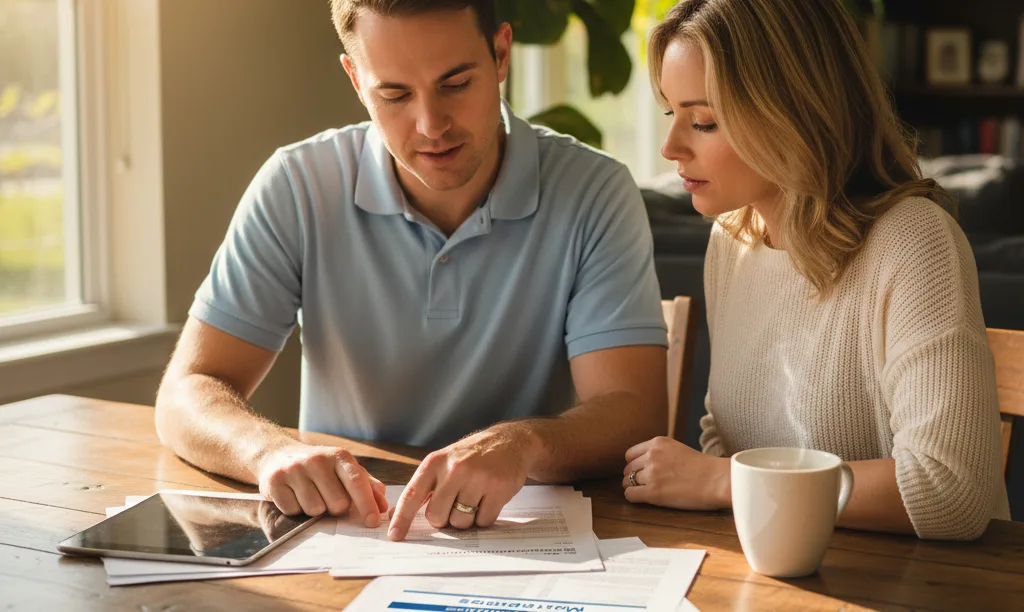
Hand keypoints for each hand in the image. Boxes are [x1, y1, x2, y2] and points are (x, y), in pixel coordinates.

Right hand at [256, 443, 389, 526]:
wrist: (277, 455)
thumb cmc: (318, 467)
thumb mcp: (343, 469)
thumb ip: (366, 485)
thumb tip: (383, 505)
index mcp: (339, 456)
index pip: (357, 482)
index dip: (367, 504)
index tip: (373, 522)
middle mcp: (317, 460)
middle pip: (337, 503)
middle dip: (335, 508)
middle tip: (327, 497)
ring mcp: (294, 469)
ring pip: (314, 509)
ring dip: (314, 509)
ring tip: (309, 494)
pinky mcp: (274, 481)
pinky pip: (292, 510)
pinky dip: (295, 509)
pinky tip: (293, 495)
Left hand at [387, 425, 539, 540]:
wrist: (511, 441)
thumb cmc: (472, 456)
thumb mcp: (444, 461)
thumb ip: (424, 486)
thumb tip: (398, 514)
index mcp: (435, 462)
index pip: (412, 495)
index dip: (402, 518)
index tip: (395, 535)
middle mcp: (455, 469)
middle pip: (437, 516)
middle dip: (443, 519)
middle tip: (454, 505)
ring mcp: (478, 479)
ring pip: (461, 522)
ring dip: (466, 519)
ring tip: (474, 499)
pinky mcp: (499, 489)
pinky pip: (484, 521)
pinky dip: (484, 517)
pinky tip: (488, 499)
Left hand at [622, 436, 729, 510]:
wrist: (718, 480)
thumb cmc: (704, 468)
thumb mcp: (677, 449)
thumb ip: (660, 453)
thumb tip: (642, 464)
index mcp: (657, 443)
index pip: (630, 455)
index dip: (635, 466)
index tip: (642, 473)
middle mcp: (652, 455)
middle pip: (627, 469)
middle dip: (635, 478)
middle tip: (647, 485)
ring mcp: (652, 473)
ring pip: (627, 482)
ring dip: (635, 488)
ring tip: (648, 493)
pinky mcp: (654, 492)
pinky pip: (630, 495)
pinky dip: (634, 498)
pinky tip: (646, 499)